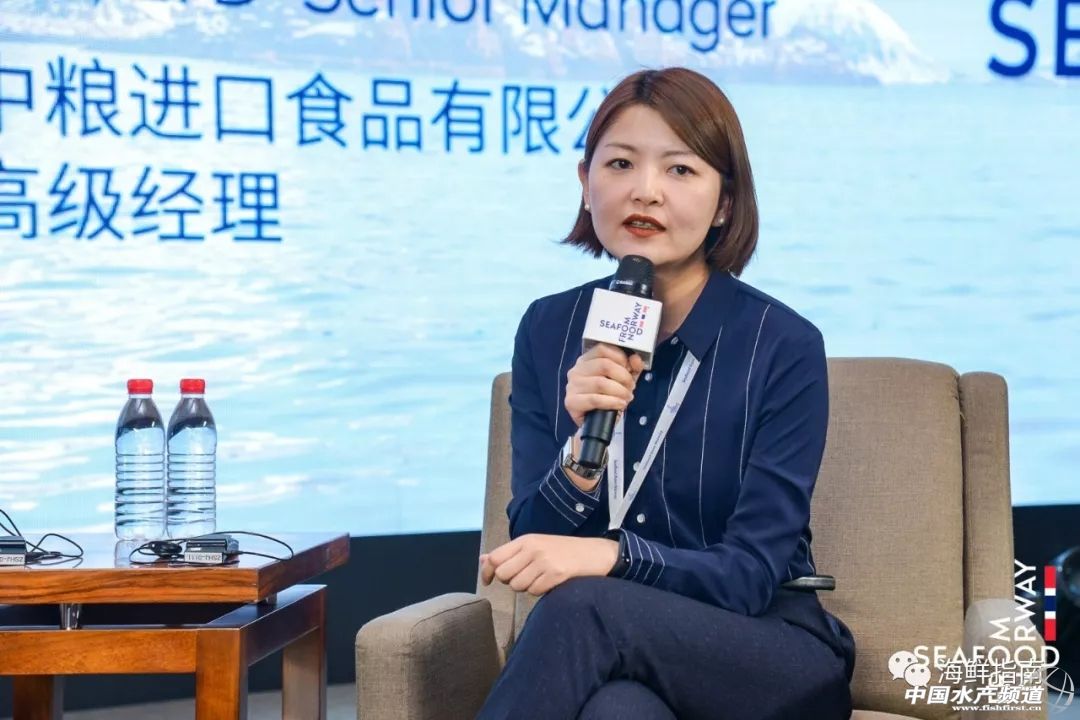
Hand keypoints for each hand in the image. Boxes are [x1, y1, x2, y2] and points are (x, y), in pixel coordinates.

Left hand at [479, 534, 618, 595]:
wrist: (595, 553)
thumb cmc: (563, 551)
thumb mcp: (535, 546)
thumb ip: (509, 554)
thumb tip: (483, 559)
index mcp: (525, 540)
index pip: (495, 557)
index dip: (487, 572)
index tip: (488, 581)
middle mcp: (533, 548)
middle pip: (504, 574)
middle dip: (510, 581)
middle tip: (524, 577)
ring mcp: (545, 560)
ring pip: (517, 585)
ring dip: (525, 587)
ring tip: (539, 578)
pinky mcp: (556, 573)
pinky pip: (534, 591)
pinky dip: (539, 591)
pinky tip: (549, 582)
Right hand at [565, 344, 644, 427]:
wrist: (597, 423)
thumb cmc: (608, 397)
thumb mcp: (623, 380)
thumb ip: (632, 367)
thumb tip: (636, 359)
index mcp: (586, 360)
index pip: (602, 348)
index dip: (620, 357)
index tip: (629, 369)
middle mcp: (576, 370)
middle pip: (604, 364)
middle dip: (623, 377)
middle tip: (631, 387)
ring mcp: (572, 386)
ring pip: (600, 383)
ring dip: (619, 391)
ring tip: (626, 398)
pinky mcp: (571, 402)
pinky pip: (595, 399)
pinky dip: (612, 402)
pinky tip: (620, 404)